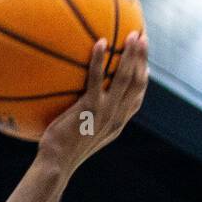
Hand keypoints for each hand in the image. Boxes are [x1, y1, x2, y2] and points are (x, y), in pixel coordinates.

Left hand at [38, 31, 147, 171]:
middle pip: (138, 82)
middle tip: (142, 38)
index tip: (145, 62)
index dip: (143, 78)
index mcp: (117, 124)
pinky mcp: (90, 109)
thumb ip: (87, 121)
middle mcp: (116, 117)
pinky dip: (100, 59)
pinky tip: (99, 42)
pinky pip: (97, 78)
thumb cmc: (60, 154)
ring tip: (133, 34)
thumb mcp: (80, 137)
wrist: (55, 166)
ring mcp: (105, 113)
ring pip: (125, 77)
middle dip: (143, 58)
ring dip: (131, 54)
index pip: (137, 98)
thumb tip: (77, 107)